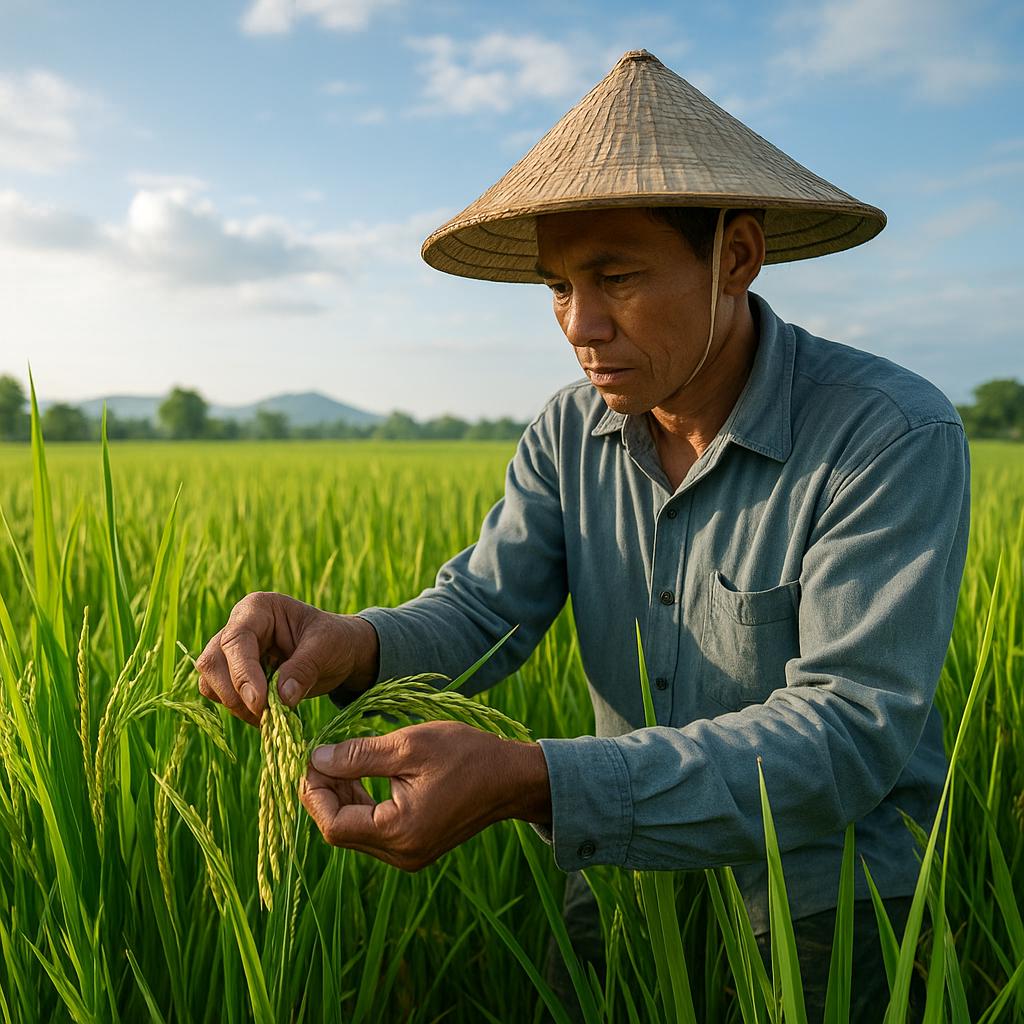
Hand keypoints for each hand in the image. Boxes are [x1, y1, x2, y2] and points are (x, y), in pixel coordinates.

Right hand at [196, 592, 378, 725]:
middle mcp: (238, 626)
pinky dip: (240, 711)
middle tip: (266, 715)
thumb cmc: (334, 639)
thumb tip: (282, 698)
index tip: (259, 703)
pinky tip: (267, 715)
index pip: (236, 640)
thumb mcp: (327, 647)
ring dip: (236, 706)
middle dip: (235, 694)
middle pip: (213, 662)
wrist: (340, 651)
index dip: (243, 673)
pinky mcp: (234, 674)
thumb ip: (304, 669)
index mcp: (259, 608)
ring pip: (211, 682)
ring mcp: (232, 651)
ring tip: (271, 715)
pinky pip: (221, 695)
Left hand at [300, 720, 551, 869]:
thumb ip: (359, 755)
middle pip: (341, 831)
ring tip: (339, 761)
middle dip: (325, 793)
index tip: (312, 758)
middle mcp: (401, 854)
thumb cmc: (466, 755)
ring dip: (341, 798)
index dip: (314, 792)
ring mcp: (409, 855)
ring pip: (355, 831)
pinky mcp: (415, 847)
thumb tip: (317, 759)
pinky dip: (362, 804)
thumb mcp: (409, 745)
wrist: (512, 778)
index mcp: (399, 832)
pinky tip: (361, 776)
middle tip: (321, 755)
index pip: (334, 823)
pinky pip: (374, 831)